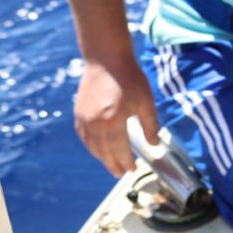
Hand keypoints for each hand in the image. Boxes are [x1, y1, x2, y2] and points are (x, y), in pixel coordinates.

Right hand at [74, 56, 160, 175]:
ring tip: (111, 164)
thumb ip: (150, 124)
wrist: (106, 59)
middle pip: (104, 153)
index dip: (126, 162)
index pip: (120, 151)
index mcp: (114, 121)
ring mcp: (84, 119)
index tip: (132, 169)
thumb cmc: (129, 78)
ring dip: (102, 158)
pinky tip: (99, 149)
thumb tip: (153, 144)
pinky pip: (84, 137)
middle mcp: (96, 124)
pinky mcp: (79, 114)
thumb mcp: (146, 100)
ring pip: (92, 147)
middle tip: (121, 173)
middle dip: (113, 165)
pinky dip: (91, 146)